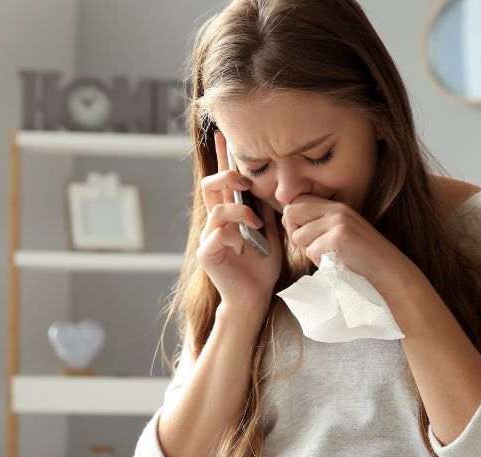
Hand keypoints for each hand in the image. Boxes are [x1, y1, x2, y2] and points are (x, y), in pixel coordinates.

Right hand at [196, 131, 282, 312]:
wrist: (255, 297)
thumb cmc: (261, 268)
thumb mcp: (271, 234)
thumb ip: (267, 211)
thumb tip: (273, 186)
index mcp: (228, 216)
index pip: (222, 182)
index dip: (222, 159)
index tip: (224, 136)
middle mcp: (214, 223)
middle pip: (209, 187)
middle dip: (226, 177)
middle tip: (244, 180)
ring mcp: (208, 237)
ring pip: (216, 209)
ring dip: (239, 212)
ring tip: (256, 224)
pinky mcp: (207, 253)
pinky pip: (218, 233)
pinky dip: (234, 236)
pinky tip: (243, 247)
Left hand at [280, 194, 418, 298]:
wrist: (389, 273)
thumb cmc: (361, 260)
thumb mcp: (340, 234)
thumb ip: (320, 225)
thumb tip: (288, 221)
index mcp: (337, 207)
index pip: (296, 202)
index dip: (294, 221)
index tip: (307, 237)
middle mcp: (336, 209)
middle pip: (291, 213)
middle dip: (295, 234)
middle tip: (314, 248)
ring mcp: (338, 222)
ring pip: (298, 236)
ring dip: (310, 252)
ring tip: (331, 257)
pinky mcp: (338, 238)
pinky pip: (311, 252)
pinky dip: (320, 263)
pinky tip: (338, 264)